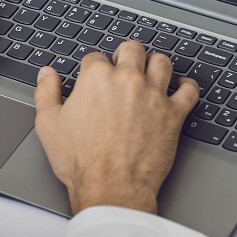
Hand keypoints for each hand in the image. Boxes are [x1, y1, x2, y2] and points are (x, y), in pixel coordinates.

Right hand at [32, 41, 198, 214]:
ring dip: (154, 64)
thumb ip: (46, 92)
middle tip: (122, 65)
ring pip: (162, 62)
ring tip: (150, 72)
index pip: (95, 57)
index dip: (92, 67)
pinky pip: (189, 90)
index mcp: (96, 78)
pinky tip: (181, 87)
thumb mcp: (48, 123)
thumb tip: (46, 74)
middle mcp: (127, 80)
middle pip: (132, 49)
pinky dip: (187, 85)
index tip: (92, 77)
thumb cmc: (81, 160)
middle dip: (125, 54)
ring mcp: (153, 96)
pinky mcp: (173, 114)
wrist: (111, 187)